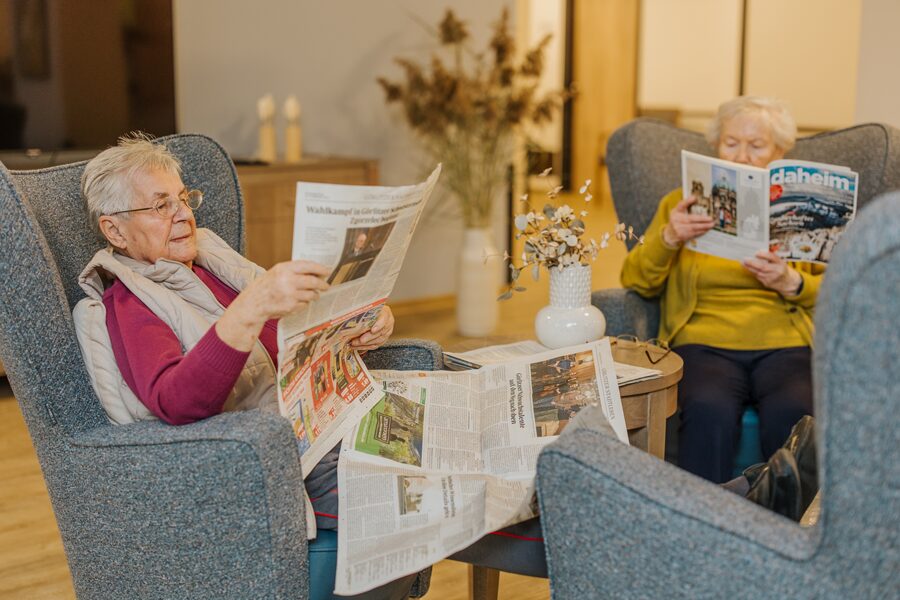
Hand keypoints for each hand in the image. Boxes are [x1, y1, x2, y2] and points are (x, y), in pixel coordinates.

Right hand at [215, 260, 330, 351]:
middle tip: (326, 286)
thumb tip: (316, 272)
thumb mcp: (277, 272)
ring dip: (314, 295)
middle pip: (313, 282)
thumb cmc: (266, 286)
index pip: (308, 266)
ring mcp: (290, 295)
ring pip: (311, 294)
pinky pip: (305, 304)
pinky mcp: (291, 307)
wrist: (253, 304)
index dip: (320, 268)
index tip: (327, 271)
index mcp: (284, 269)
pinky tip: (297, 301)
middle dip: (322, 284)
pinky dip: (304, 303)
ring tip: (312, 294)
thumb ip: (294, 271)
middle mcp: (287, 281)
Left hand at [349, 305, 394, 352]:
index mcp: (386, 313)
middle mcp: (388, 324)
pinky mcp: (383, 340)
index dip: (379, 325)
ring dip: (365, 344)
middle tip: (360, 340)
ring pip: (378, 341)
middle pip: (380, 332)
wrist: (376, 313)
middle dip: (369, 337)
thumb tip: (352, 315)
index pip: (384, 319)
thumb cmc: (371, 310)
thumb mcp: (369, 307)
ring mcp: (386, 333)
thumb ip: (364, 311)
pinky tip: (357, 346)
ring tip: (355, 343)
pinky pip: (375, 346)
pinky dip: (365, 347)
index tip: (372, 330)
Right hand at [662, 195, 714, 245]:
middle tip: (710, 219)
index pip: (681, 205)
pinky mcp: (681, 236)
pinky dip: (701, 232)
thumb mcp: (678, 212)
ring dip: (704, 226)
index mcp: (676, 212)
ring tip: (711, 224)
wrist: (670, 234)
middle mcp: (675, 220)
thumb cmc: (677, 220)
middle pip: (690, 219)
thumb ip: (685, 206)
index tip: (694, 198)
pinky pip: (693, 233)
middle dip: (702, 219)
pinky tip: (706, 229)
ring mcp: (678, 229)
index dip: (687, 201)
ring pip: (693, 227)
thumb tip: (695, 198)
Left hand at [742, 251, 801, 295]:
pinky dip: (753, 273)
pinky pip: (758, 277)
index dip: (764, 255)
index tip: (756, 253)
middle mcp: (777, 271)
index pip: (772, 258)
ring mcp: (772, 278)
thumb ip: (770, 257)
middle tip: (745, 259)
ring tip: (744, 263)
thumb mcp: (779, 261)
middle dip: (752, 263)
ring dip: (750, 268)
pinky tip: (749, 269)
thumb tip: (757, 252)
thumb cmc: (781, 269)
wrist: (787, 282)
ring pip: (759, 273)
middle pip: (763, 267)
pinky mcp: (767, 283)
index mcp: (781, 263)